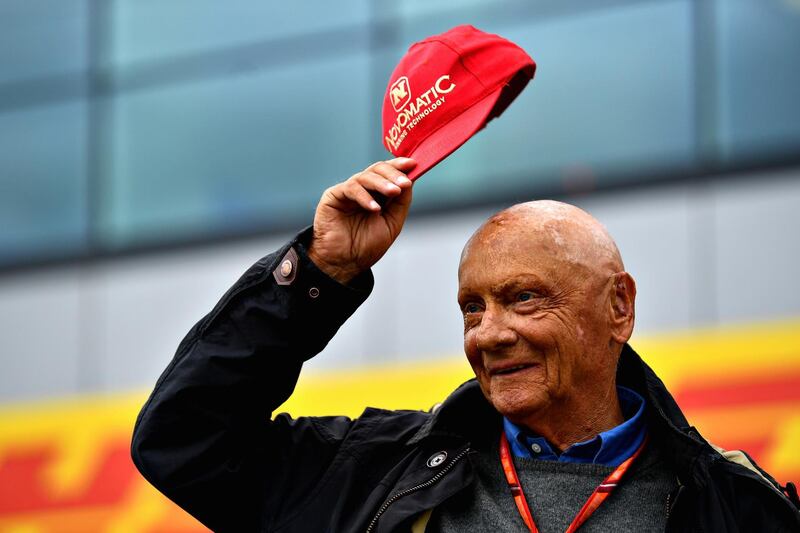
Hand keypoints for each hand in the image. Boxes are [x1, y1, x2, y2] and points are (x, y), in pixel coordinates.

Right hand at [308, 158, 416, 283]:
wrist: (345, 263)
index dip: (399, 166)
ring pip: (365, 176)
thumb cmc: (367, 246)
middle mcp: (362, 189)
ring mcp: (347, 191)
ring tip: (394, 192)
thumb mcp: (392, 223)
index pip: (388, 173)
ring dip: (382, 183)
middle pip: (377, 170)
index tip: (413, 164)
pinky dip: (365, 197)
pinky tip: (374, 208)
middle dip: (393, 174)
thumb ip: (401, 202)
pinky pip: (350, 189)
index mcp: (376, 194)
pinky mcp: (333, 196)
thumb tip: (410, 181)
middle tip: (404, 183)